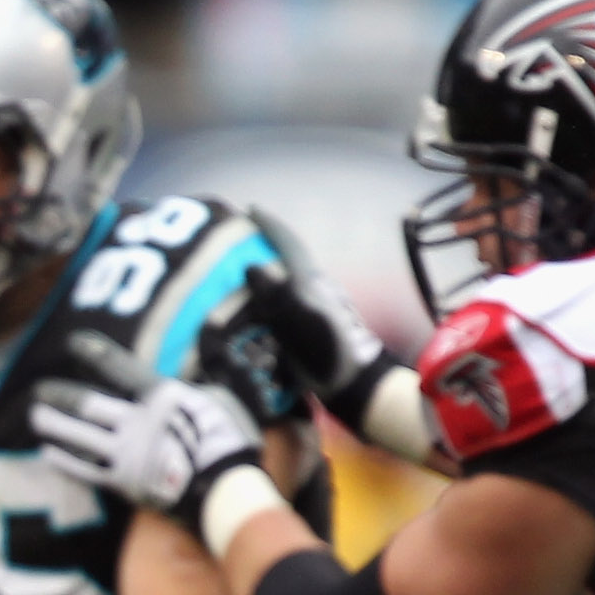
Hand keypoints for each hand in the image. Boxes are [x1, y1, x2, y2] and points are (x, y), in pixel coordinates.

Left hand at [33, 334, 266, 529]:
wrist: (223, 489)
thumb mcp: (218, 401)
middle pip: (87, 404)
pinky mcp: (121, 481)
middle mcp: (135, 422)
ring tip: (36, 416)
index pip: (119, 367)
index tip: (73, 343)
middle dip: (60, 395)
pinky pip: (85, 469)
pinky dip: (64, 460)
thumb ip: (191, 391)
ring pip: (79, 436)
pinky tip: (47, 452)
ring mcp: (125, 452)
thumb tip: (182, 386)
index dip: (94, 353)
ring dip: (54, 425)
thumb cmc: (228, 442)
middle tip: (39, 389)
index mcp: (160, 396)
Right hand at [213, 209, 396, 432]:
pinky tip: (260, 313)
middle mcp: (315, 288)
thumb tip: (253, 266)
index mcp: (309, 281)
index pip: (288, 244)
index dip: (270, 227)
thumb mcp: (295, 321)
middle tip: (238, 246)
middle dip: (266, 250)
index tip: (251, 211)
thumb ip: (273, 293)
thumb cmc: (325, 351)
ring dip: (268, 279)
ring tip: (240, 283)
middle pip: (288, 261)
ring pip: (288, 282)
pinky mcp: (318, 326)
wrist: (357, 383)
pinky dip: (272, 302)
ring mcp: (319, 307)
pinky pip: (288, 304)